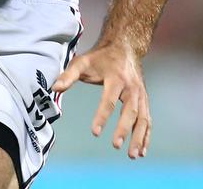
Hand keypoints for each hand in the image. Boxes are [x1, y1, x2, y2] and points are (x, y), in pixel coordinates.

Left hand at [51, 43, 150, 158]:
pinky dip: (146, 135)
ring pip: (143, 118)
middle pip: (130, 111)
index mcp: (116, 78)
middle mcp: (131, 87)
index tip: (94, 132)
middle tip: (115, 145)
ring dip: (139, 137)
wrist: (124, 47)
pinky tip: (141, 151)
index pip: (109, 100)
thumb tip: (54, 88)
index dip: (101, 116)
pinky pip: (147, 119)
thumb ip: (69, 75)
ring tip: (132, 155)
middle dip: (124, 129)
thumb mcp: (82, 62)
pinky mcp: (144, 100)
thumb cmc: (100, 57)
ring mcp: (140, 94)